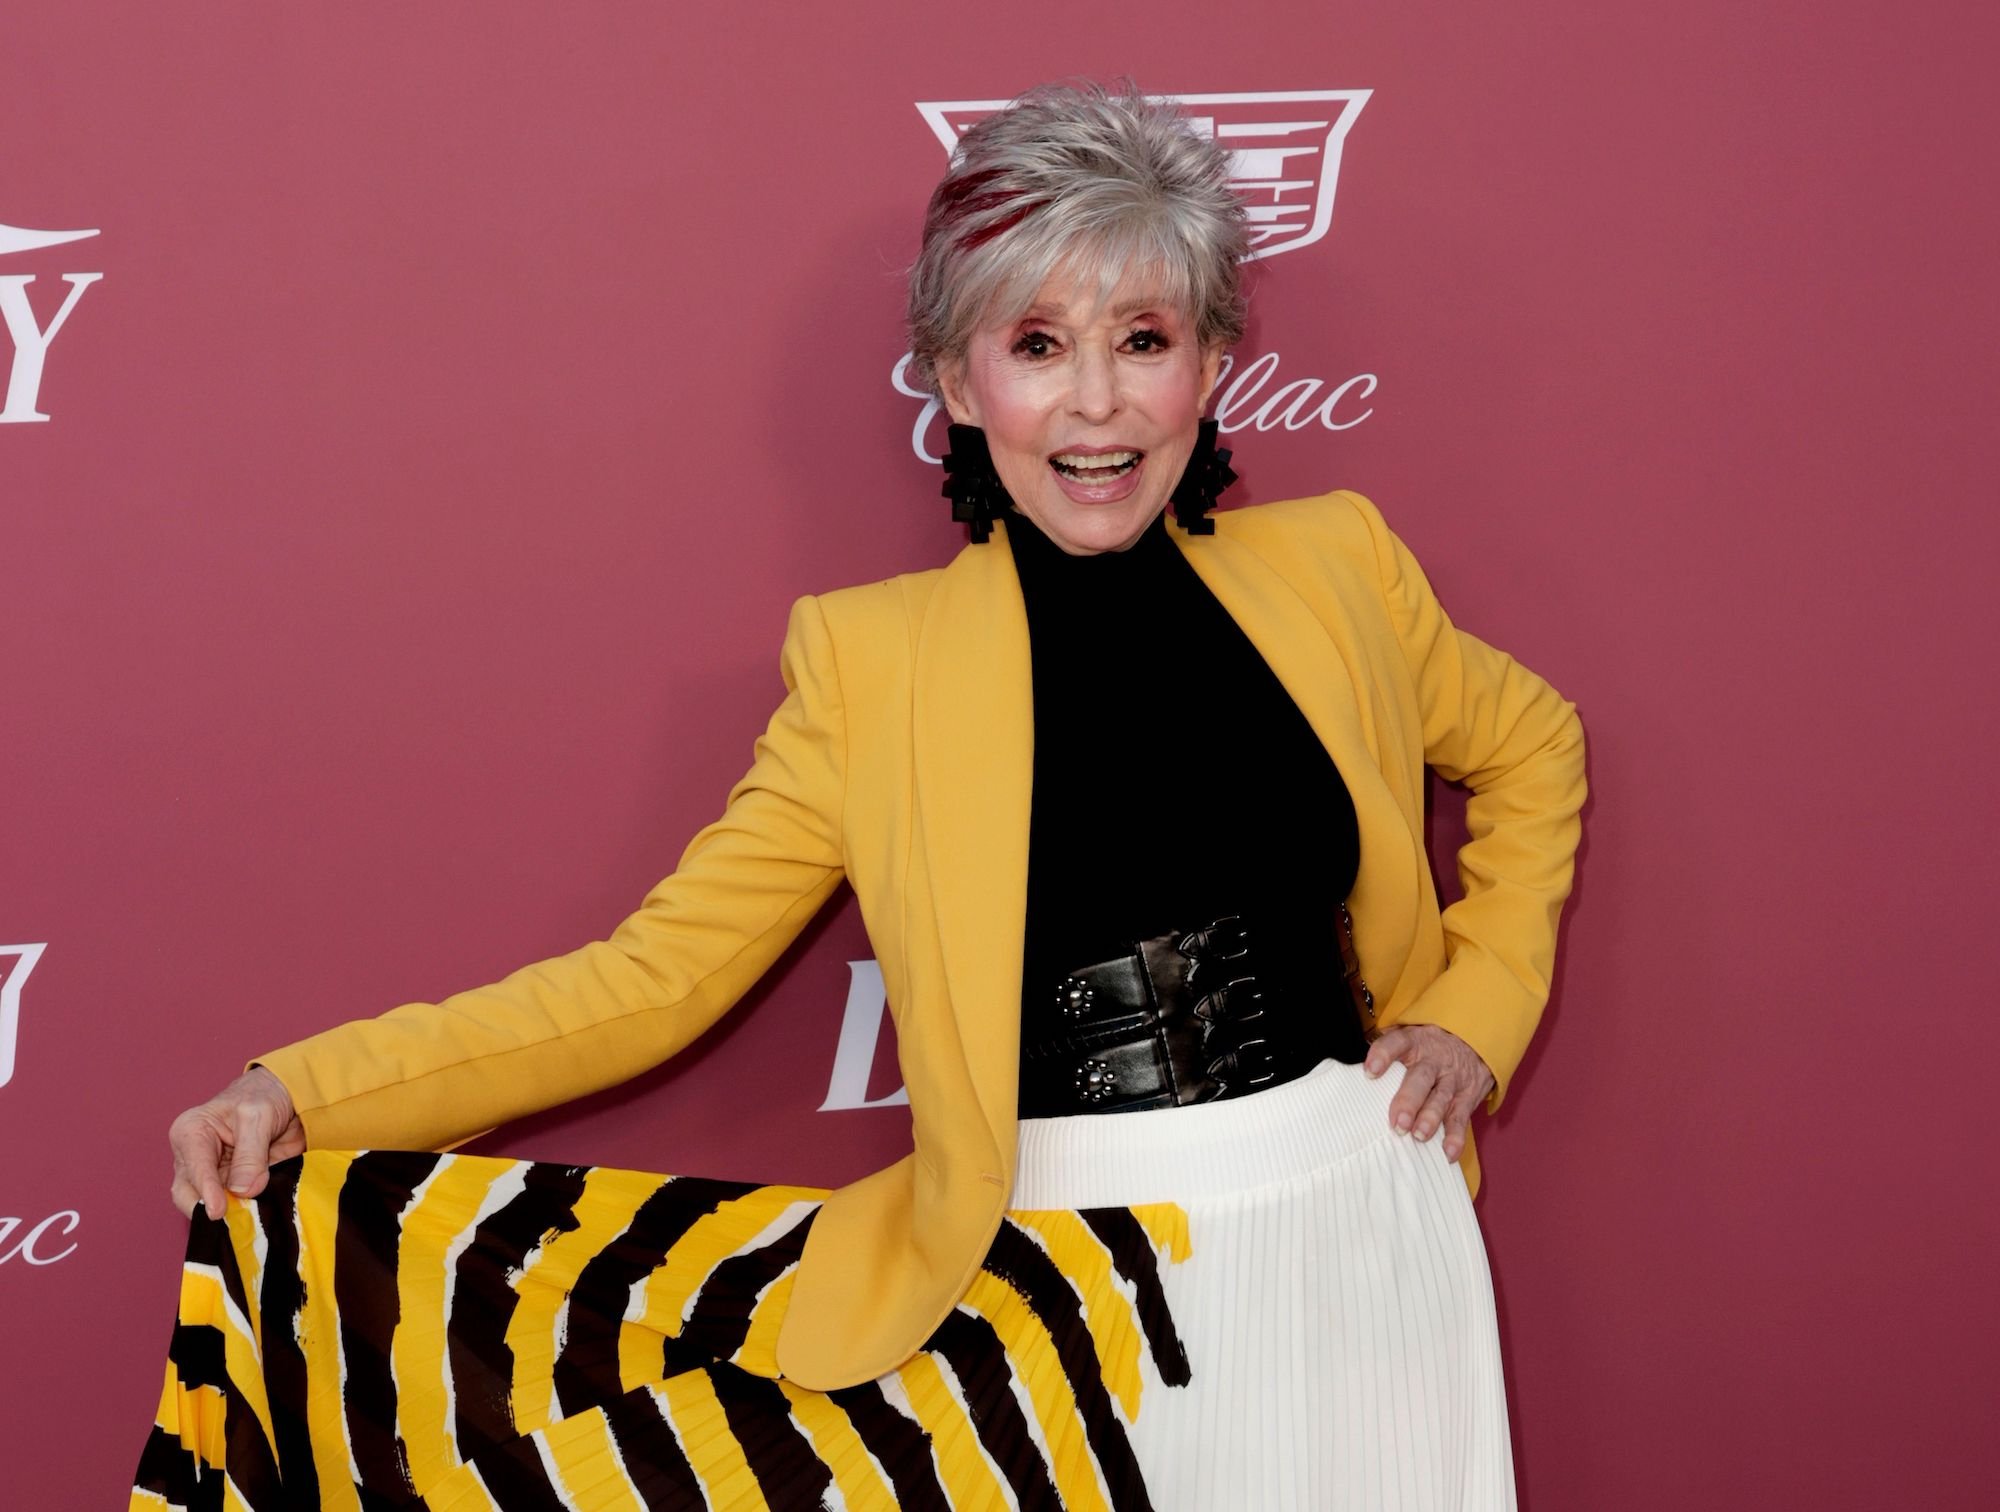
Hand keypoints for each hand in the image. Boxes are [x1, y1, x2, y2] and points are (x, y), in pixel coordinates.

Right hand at [168, 1066, 304, 1220]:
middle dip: (209, 1209)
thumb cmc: (264, 1095)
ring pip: (209, 1205)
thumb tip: (242, 1191)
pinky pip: (233, 1206)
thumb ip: (250, 1154)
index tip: (218, 1211)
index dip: (206, 1192)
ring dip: (229, 1215)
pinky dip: (243, 1213)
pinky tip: (257, 1216)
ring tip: (249, 1219)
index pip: (194, 1169)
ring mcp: (213, 1175)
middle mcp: (194, 1158)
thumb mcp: (258, 1116)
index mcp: (191, 1133)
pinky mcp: (231, 1186)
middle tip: (236, 1219)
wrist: (287, 1096)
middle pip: (189, 1195)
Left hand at [1363, 1024, 1494, 1161]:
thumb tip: (1349, 1079)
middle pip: (1420, 1077)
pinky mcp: (1466, 1097)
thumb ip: (1386, 1055)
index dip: (1383, 1055)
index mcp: (1414, 1042)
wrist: (1473, 1041)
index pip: (1397, 1043)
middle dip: (1408, 1100)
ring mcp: (1451, 1079)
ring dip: (1430, 1118)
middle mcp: (1433, 1060)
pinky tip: (1448, 1152)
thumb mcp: (1410, 1040)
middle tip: (1397, 1122)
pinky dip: (1455, 1136)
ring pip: (1441, 1097)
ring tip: (1419, 1136)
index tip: (1370, 1072)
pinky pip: (1461, 1117)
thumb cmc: (1427, 1048)